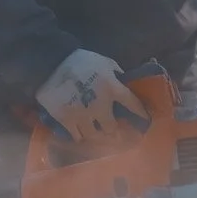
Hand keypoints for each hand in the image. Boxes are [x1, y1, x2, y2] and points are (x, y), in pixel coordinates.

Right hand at [36, 49, 150, 143]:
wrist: (51, 62)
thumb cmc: (80, 60)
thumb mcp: (104, 62)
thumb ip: (116, 73)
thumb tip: (124, 82)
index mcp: (112, 88)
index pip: (132, 104)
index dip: (140, 113)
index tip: (145, 120)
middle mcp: (100, 105)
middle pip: (111, 128)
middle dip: (114, 132)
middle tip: (115, 135)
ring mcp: (83, 115)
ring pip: (94, 135)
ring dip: (97, 136)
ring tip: (98, 137)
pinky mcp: (66, 119)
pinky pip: (77, 136)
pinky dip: (80, 136)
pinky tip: (81, 135)